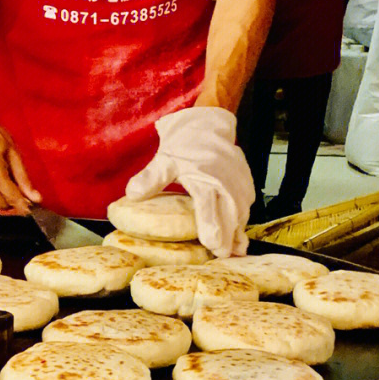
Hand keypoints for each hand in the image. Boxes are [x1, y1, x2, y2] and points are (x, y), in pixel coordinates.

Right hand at [0, 108, 40, 213]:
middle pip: (2, 204)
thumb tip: (34, 196)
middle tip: (21, 190)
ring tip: (2, 173)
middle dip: (13, 200)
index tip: (31, 209)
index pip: (12, 197)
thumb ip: (23, 177)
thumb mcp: (12, 151)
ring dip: (2, 193)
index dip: (23, 205)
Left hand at [126, 107, 254, 257]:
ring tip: (236, 251)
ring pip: (241, 212)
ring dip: (238, 231)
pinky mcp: (246, 182)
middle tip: (224, 257)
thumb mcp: (165, 159)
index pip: (209, 206)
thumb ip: (150, 178)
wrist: (208, 123)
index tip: (213, 244)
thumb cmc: (186, 143)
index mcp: (205, 178)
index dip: (212, 227)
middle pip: (229, 215)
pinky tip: (239, 234)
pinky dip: (243, 220)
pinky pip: (246, 205)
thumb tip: (132, 194)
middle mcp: (226, 182)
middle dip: (228, 237)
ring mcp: (239, 182)